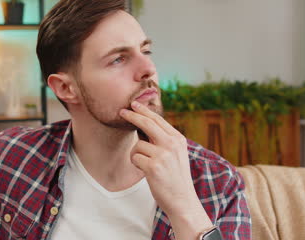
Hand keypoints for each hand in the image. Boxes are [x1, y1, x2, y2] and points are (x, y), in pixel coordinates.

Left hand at [120, 101, 212, 238]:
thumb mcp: (176, 154)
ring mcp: (163, 155)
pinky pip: (135, 157)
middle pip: (147, 123)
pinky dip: (136, 164)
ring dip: (136, 155)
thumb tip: (143, 126)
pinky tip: (146, 172)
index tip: (133, 105)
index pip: (158, 119)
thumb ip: (164, 140)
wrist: (182, 200)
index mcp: (178, 139)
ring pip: (138, 145)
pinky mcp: (153, 166)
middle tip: (121, 112)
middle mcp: (172, 144)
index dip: (144, 111)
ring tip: (147, 166)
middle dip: (132, 116)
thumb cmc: (175, 178)